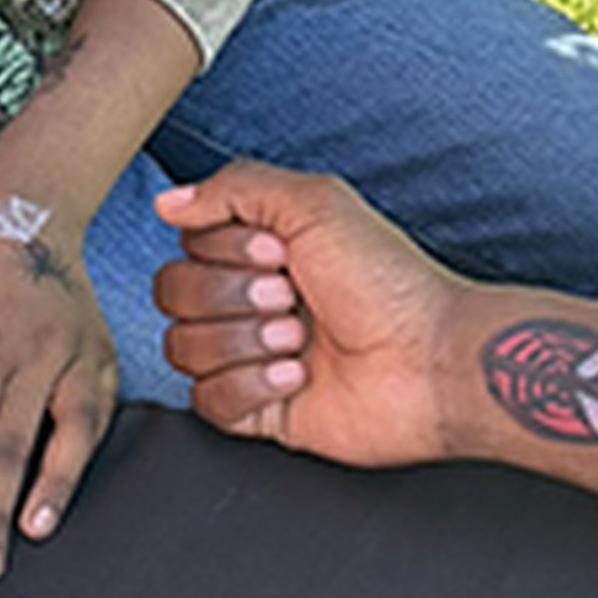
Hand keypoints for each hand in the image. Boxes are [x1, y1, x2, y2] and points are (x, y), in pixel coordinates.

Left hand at [0, 200, 118, 580]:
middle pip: (13, 450)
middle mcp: (39, 351)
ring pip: (66, 439)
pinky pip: (94, 422)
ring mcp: (78, 356)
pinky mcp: (102, 358)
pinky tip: (59, 497)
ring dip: (47, 495)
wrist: (30, 205)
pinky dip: (79, 462)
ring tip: (29, 537)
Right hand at [153, 162, 461, 467]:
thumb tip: (168, 202)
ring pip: (183, 347)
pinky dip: (248, 386)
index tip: (279, 253)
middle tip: (290, 297)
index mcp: (264, 251)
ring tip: (299, 341)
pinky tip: (296, 379)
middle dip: (232, 295)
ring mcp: (253, 357)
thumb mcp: (317, 204)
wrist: (430, 362)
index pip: (187, 245)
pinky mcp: (260, 411)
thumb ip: (235, 187)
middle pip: (174, 293)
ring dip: (243, 341)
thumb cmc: (389, 283)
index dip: (225, 251)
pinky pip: (207, 400)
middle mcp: (253, 301)